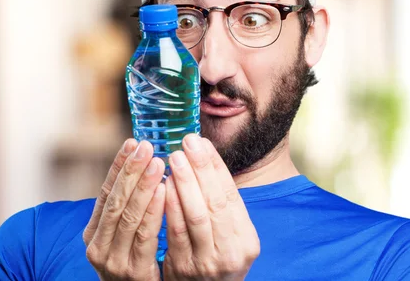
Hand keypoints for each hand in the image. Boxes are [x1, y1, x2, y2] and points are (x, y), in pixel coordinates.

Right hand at [84, 138, 165, 280]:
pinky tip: (163, 191)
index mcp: (93, 233)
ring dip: (143, 186)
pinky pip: (145, 236)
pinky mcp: (134, 273)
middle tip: (146, 146)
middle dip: (131, 171)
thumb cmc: (134, 263)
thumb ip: (127, 208)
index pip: (105, 193)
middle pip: (115, 201)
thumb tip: (141, 164)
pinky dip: (153, 211)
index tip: (132, 142)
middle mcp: (98, 247)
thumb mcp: (123, 236)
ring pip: (128, 216)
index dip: (118, 166)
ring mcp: (114, 261)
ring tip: (158, 162)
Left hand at [163, 134, 259, 279]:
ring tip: (174, 158)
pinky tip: (163, 186)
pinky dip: (170, 207)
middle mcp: (232, 253)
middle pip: (216, 203)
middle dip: (201, 169)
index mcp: (247, 239)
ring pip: (196, 216)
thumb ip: (219, 202)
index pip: (231, 195)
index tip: (201, 142)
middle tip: (187, 143)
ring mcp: (207, 263)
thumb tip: (202, 154)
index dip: (215, 166)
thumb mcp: (227, 233)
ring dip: (184, 184)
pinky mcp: (183, 270)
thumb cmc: (213, 255)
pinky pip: (176, 233)